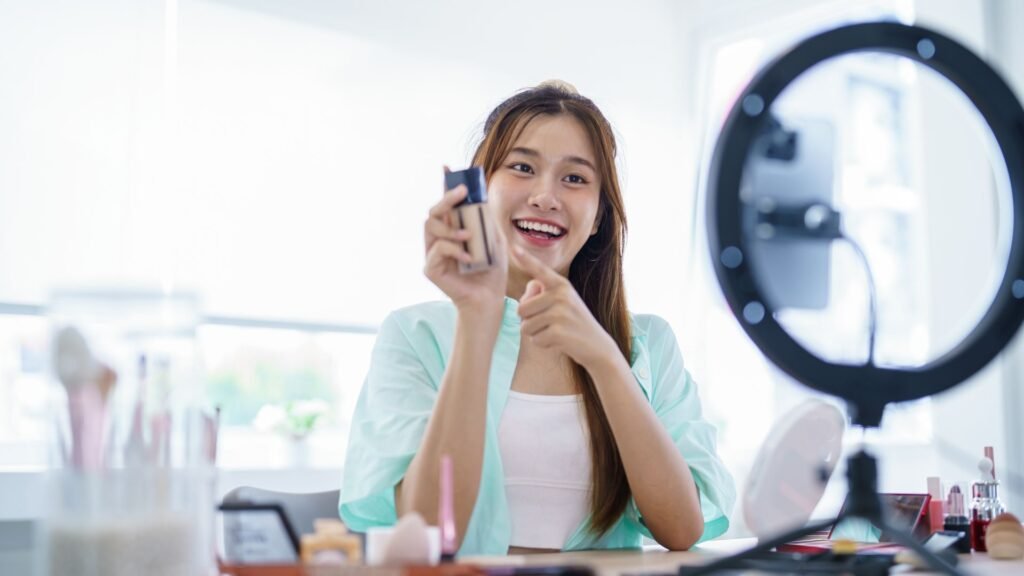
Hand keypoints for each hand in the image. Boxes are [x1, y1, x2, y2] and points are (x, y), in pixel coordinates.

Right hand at [423, 170, 507, 315]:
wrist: (489, 298)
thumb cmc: (491, 270)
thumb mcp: (493, 239)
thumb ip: (484, 220)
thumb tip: (481, 195)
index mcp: (453, 230)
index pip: (446, 204)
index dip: (444, 185)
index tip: (447, 168)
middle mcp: (439, 239)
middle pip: (433, 212)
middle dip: (446, 199)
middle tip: (462, 193)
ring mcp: (433, 254)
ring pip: (430, 227)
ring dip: (450, 227)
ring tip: (469, 235)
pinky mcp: (431, 269)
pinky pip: (437, 250)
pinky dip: (454, 250)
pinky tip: (469, 257)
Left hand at [510, 245, 618, 369]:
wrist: (598, 346)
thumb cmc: (573, 323)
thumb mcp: (562, 303)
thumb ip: (541, 295)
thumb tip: (524, 296)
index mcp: (561, 285)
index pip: (539, 270)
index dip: (526, 259)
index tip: (513, 246)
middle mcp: (561, 295)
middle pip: (521, 309)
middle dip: (529, 321)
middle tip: (550, 324)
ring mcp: (560, 313)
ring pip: (525, 326)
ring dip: (536, 334)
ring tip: (555, 332)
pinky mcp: (559, 332)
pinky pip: (535, 340)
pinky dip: (543, 344)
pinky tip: (559, 342)